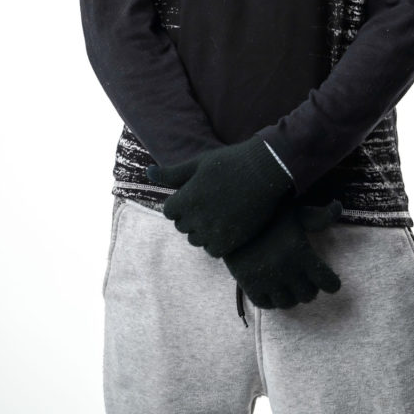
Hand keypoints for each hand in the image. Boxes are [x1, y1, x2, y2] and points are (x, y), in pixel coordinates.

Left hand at [145, 136, 293, 257]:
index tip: (194, 194)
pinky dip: (216, 242)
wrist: (265, 170)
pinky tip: (225, 225)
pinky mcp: (231, 240)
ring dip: (202, 230)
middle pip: (181, 227)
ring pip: (196, 240)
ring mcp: (214, 231)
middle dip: (190, 216)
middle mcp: (197, 218)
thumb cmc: (230, 162)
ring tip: (217, 213)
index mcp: (187, 198)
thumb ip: (172, 173)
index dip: (179, 203)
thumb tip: (148, 171)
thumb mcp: (198, 163)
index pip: (169, 212)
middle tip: (208, 202)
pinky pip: (213, 251)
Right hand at [224, 196, 343, 308]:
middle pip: (308, 295)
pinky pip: (267, 305)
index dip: (331, 283)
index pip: (328, 282)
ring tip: (290, 286)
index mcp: (301, 252)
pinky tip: (273, 289)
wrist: (232, 217)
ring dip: (292, 296)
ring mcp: (267, 280)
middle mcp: (286, 270)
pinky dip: (272, 300)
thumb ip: (318, 217)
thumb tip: (339, 206)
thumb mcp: (296, 212)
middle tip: (307, 281)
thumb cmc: (269, 214)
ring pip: (288, 303)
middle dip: (310, 288)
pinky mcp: (249, 285)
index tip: (330, 281)